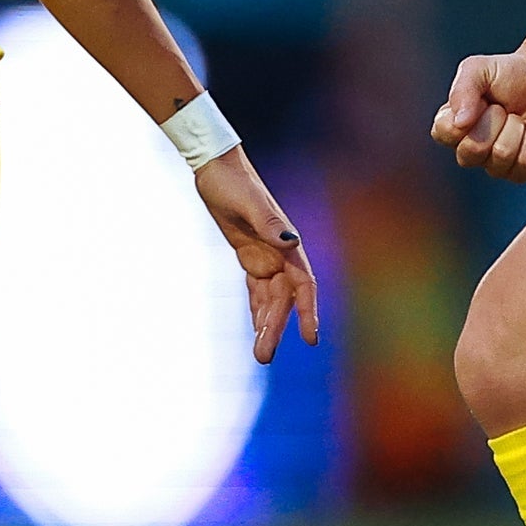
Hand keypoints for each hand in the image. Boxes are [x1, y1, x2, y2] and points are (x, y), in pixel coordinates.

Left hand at [192, 150, 319, 362]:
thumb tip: (291, 242)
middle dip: (276, 328)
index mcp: (286, 244)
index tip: (310, 338)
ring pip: (270, 299)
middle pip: (282, 299)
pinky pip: (256, 289)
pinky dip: (257, 309)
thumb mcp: (249, 203)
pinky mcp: (248, 255)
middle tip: (263, 358)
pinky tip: (256, 328)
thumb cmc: (233, 182)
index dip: (309, 311)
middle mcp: (280, 253)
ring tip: (261, 355)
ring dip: (267, 325)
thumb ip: (271, 223)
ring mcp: (265, 255)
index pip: (304, 285)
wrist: (215, 167)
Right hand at [430, 49, 525, 182]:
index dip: (465, 116)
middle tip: (503, 108)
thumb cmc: (510, 74)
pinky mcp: (524, 172)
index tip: (481, 100)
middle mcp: (471, 151)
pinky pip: (525, 165)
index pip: (444, 134)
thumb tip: (460, 122)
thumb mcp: (480, 69)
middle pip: (472, 151)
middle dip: (494, 121)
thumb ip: (463, 89)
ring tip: (518, 118)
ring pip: (501, 157)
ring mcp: (497, 165)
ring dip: (515, 129)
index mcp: (454, 126)